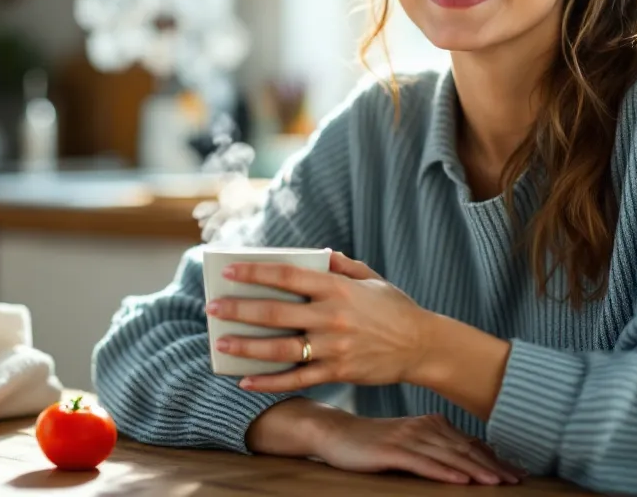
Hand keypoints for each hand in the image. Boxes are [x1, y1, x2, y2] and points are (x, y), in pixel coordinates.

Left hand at [205, 251, 430, 391]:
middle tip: (212, 308)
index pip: (287, 275)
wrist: (423, 346)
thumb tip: (316, 254)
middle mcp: (332, 317)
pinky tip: (246, 382)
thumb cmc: (394, 308)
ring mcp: (334, 347)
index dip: (255, 272)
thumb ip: (341, 265)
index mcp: (337, 288)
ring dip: (246, 346)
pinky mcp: (338, 372)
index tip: (228, 271)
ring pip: (280, 348)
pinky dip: (269, 382)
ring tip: (221, 343)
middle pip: (275, 312)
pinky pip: (297, 379)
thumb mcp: (371, 278)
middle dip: (239, 309)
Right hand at [246, 398, 521, 485]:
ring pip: (447, 456)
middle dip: (493, 466)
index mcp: (431, 424)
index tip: (519, 473)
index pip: (470, 444)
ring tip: (496, 483)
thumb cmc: (372, 443)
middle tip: (517, 481)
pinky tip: (458, 480)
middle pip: (465, 449)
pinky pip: (420, 462)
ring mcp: (406, 437)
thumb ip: (437, 449)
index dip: (496, 459)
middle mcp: (423, 427)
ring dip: (474, 470)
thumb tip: (469, 461)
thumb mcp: (409, 443)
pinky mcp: (390, 450)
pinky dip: (442, 471)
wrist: (333, 432)